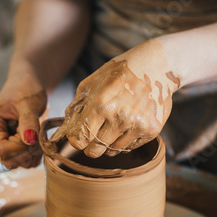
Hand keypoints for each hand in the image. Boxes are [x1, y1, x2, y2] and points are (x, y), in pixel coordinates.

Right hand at [0, 72, 47, 168]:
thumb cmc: (25, 90)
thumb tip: (29, 140)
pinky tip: (36, 139)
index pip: (1, 149)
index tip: (33, 133)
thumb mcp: (29, 102)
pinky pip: (21, 162)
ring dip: (32, 153)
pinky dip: (33, 155)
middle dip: (27, 150)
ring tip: (36, 133)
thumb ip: (29, 121)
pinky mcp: (7, 149)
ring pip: (16, 163)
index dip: (21, 147)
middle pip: (8, 159)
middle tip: (38, 132)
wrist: (26, 87)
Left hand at [51, 39, 180, 157]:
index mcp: (101, 104)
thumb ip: (75, 109)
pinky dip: (124, 141)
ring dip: (108, 143)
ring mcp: (137, 125)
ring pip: (113, 151)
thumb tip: (60, 133)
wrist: (155, 65)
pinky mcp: (151, 130)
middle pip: (95, 150)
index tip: (77, 137)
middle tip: (93, 136)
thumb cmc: (118, 73)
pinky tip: (126, 124)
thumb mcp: (91, 84)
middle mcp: (120, 117)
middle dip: (90, 146)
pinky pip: (129, 147)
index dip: (76, 141)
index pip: (80, 139)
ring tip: (112, 124)